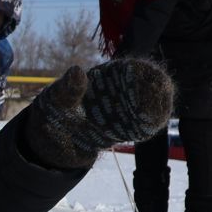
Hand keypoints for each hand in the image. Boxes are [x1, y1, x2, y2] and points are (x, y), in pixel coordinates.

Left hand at [22, 58, 174, 170]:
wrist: (49, 141)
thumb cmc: (52, 111)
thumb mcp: (57, 98)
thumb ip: (69, 87)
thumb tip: (77, 70)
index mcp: (103, 78)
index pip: (127, 70)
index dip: (142, 71)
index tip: (152, 76)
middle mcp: (116, 92)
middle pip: (142, 86)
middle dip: (154, 90)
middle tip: (162, 94)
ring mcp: (120, 110)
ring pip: (144, 106)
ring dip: (154, 108)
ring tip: (158, 113)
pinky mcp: (120, 129)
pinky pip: (137, 126)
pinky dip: (146, 126)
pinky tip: (150, 126)